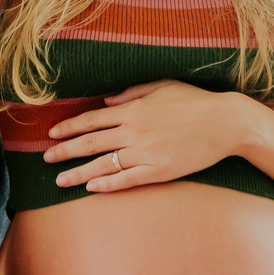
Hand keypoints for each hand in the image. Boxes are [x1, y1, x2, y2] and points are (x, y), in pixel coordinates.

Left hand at [44, 81, 257, 192]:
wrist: (226, 123)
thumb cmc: (196, 101)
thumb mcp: (163, 86)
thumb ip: (132, 92)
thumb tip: (106, 100)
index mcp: (134, 109)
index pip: (93, 119)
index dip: (70, 127)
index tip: (52, 133)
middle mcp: (135, 131)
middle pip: (92, 143)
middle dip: (66, 151)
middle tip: (47, 159)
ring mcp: (146, 152)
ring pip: (104, 164)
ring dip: (79, 173)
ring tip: (60, 181)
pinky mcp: (160, 171)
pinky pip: (127, 180)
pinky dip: (108, 184)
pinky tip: (92, 187)